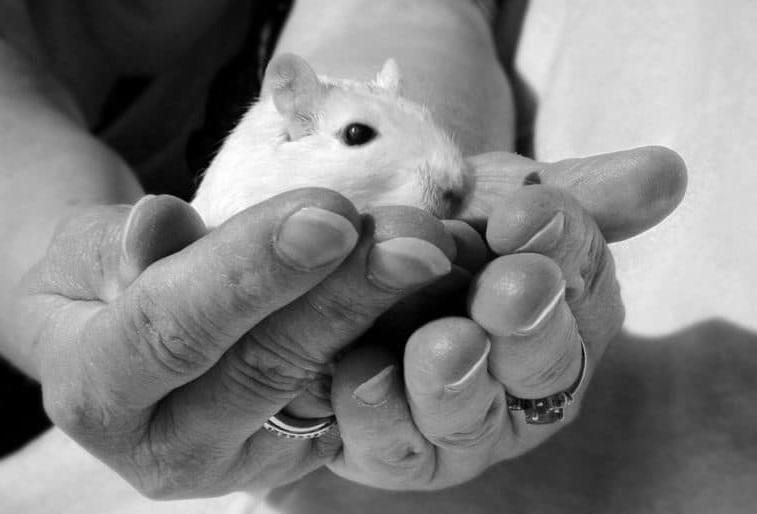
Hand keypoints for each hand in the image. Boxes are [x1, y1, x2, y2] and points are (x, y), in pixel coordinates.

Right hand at [16, 188, 459, 498]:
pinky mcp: (294, 452)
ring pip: (323, 391)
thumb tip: (159, 223)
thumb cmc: (95, 284)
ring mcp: (241, 460)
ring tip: (436, 252)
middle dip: (345, 295)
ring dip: (386, 319)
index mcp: (95, 395)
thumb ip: (117, 247)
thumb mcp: (80, 254)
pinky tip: (442, 293)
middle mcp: (171, 448)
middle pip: (264, 368)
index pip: (173, 329)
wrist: (119, 340)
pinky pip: (354, 401)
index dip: (252, 272)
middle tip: (417, 235)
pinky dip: (397, 344)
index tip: (332, 214)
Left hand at [324, 146, 686, 488]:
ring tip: (446, 342)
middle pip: (539, 367)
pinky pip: (390, 445)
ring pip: (467, 418)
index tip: (527, 212)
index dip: (560, 249)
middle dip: (526, 327)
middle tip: (509, 288)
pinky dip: (379, 411)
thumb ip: (579, 195)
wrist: (361, 262)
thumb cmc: (450, 232)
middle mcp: (522, 385)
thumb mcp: (505, 200)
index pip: (583, 288)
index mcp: (568, 321)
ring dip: (456, 381)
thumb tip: (665, 173)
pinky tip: (361, 372)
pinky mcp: (394, 451)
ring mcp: (459, 424)